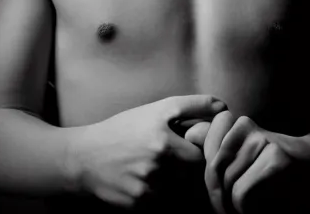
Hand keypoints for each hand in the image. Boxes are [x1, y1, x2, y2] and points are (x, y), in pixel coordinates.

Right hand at [73, 94, 225, 207]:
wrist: (85, 158)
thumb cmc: (125, 130)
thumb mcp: (156, 110)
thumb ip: (191, 107)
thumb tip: (223, 107)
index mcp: (163, 128)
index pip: (204, 145)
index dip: (207, 146)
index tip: (201, 146)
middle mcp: (157, 153)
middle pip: (196, 167)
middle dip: (194, 165)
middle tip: (184, 160)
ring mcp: (149, 181)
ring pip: (184, 187)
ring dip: (181, 182)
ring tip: (162, 171)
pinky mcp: (141, 203)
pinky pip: (167, 202)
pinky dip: (165, 196)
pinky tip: (150, 183)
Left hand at [185, 112, 292, 213]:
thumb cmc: (270, 166)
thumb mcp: (241, 153)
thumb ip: (216, 144)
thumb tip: (190, 133)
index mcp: (236, 123)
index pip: (200, 136)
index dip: (206, 167)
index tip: (216, 183)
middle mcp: (247, 126)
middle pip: (213, 166)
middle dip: (216, 192)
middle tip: (224, 208)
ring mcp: (262, 140)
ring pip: (228, 182)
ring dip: (231, 204)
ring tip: (241, 208)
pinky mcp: (276, 158)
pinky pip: (241, 192)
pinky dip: (243, 208)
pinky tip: (255, 207)